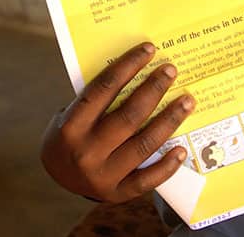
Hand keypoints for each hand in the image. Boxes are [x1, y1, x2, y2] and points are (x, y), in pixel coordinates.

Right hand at [41, 42, 195, 201]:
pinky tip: (181, 149)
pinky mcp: (116, 194)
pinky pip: (147, 180)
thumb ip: (98, 100)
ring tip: (187, 101)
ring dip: (169, 120)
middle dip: (154, 89)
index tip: (148, 50)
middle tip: (170, 71)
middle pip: (129, 115)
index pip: (104, 89)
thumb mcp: (71, 114)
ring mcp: (102, 176)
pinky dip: (167, 165)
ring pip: (144, 144)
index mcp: (72, 125)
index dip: (128, 66)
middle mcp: (86, 151)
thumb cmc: (69, 134)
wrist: (56, 177)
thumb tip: (137, 72)